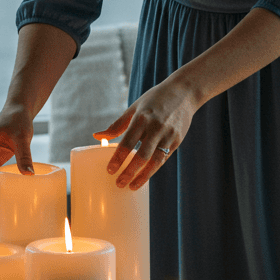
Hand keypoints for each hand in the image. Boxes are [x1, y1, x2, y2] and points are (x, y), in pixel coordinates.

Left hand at [95, 74, 196, 189]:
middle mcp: (156, 128)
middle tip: (119, 183)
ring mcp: (168, 135)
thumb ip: (117, 125)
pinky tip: (144, 176)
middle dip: (130, 172)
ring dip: (143, 176)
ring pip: (155, 161)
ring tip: (132, 186)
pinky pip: (164, 158)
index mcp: (142, 118)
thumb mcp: (134, 108)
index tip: (110, 170)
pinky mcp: (177, 140)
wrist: (183, 93)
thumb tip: (96, 136)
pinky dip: (153, 169)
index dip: (118, 158)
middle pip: (142, 156)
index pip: (127, 143)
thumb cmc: (154, 100)